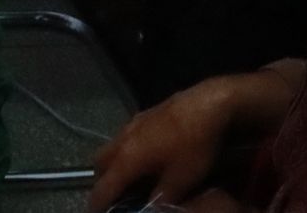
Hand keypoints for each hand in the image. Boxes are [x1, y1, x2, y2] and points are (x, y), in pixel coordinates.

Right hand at [87, 77, 243, 211]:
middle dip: (102, 181)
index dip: (98, 203)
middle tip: (113, 195)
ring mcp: (132, 124)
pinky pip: (125, 137)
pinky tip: (146, 156)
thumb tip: (151, 208)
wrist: (209, 104)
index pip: (104, 187)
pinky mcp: (144, 114)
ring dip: (114, 164)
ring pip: (111, 147)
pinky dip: (126, 151)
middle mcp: (123, 139)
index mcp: (127, 158)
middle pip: (99, 164)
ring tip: (129, 177)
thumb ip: (161, 197)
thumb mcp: (181, 180)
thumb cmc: (193, 145)